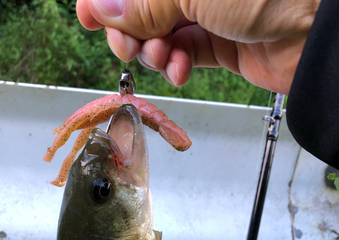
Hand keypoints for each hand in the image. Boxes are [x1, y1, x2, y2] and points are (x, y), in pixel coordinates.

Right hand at [76, 0, 319, 93]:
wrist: (320, 31)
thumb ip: (145, 3)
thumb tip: (99, 7)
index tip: (87, 15)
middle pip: (144, 5)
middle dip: (129, 29)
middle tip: (124, 46)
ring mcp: (210, 9)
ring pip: (162, 32)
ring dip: (153, 50)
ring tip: (161, 58)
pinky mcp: (222, 41)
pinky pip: (185, 53)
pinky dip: (176, 65)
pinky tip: (178, 70)